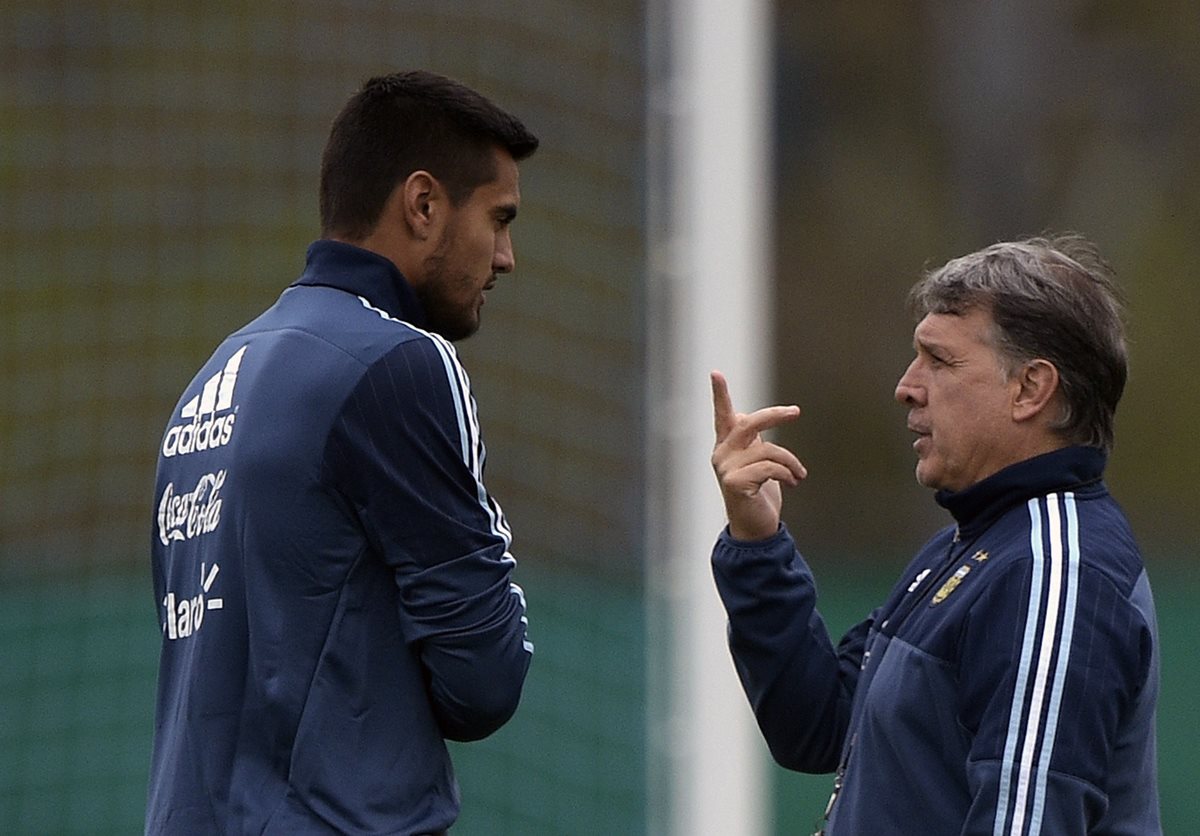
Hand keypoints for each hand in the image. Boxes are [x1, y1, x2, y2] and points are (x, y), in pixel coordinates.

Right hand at [710, 370, 806, 540]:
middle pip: (749, 424)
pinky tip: (793, 483)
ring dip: (791, 462)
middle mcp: (722, 454)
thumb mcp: (757, 462)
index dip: (720, 394)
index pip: (722, 415)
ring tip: (799, 475)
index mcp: (727, 446)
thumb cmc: (759, 495)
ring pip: (768, 450)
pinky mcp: (735, 482)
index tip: (716, 373)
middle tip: (795, 412)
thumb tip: (749, 417)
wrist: (755, 529)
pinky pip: (770, 468)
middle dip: (774, 415)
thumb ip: (753, 441)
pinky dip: (788, 474)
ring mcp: (726, 469)